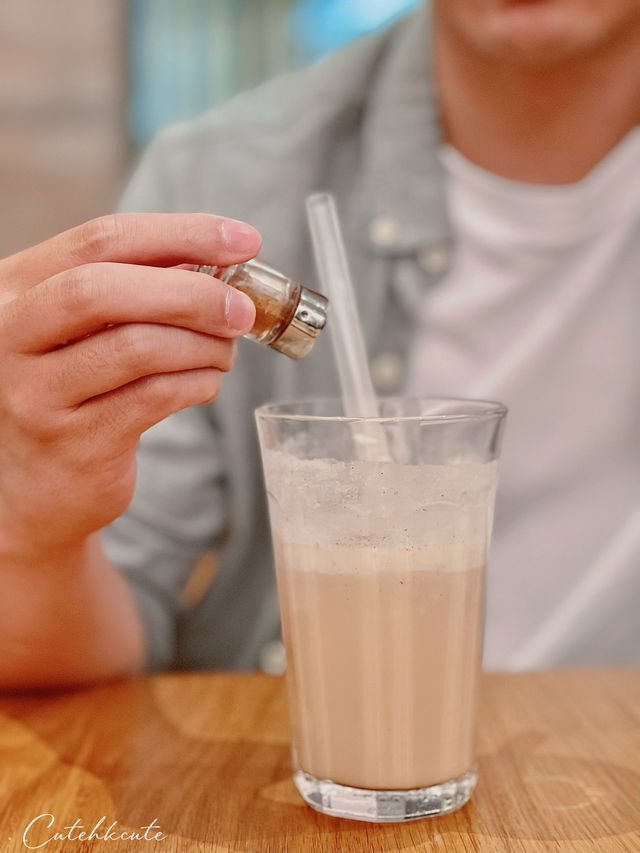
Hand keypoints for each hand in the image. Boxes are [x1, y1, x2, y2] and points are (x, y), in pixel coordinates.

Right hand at [0, 213, 259, 556]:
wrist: (31, 489)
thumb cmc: (68, 392)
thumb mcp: (80, 330)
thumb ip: (132, 291)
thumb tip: (214, 261)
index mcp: (13, 289)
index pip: (100, 241)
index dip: (180, 233)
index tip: (241, 239)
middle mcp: (9, 336)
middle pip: (105, 290)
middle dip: (191, 293)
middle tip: (242, 308)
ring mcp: (35, 394)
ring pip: (137, 348)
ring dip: (202, 345)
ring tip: (225, 351)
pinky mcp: (75, 443)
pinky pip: (154, 398)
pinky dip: (197, 384)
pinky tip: (206, 382)